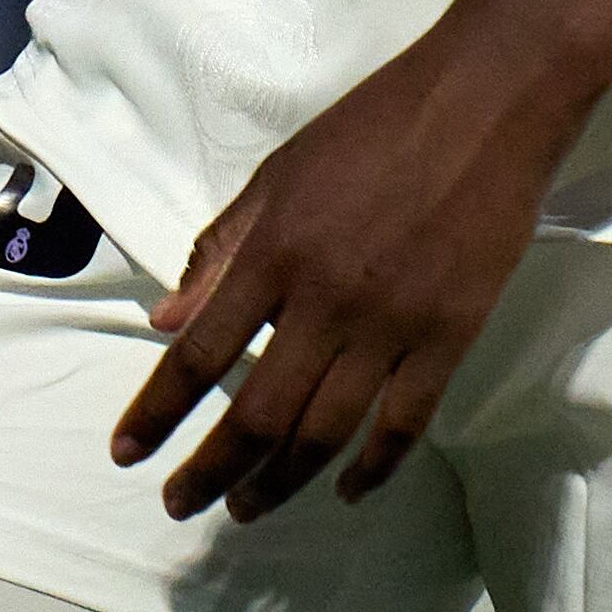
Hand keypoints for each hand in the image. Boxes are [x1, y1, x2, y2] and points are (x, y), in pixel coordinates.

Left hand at [107, 25, 577, 523]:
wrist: (485, 102)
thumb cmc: (374, 126)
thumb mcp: (279, 171)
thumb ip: (221, 248)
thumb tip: (166, 320)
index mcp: (275, 250)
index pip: (200, 353)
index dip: (157, 412)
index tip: (126, 454)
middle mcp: (324, 299)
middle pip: (257, 413)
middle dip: (210, 470)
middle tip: (183, 504)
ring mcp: (391, 325)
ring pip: (324, 433)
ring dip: (279, 482)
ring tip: (248, 508)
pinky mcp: (450, 337)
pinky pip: (403, 424)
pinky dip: (373, 469)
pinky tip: (348, 491)